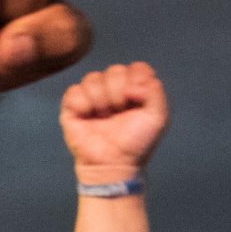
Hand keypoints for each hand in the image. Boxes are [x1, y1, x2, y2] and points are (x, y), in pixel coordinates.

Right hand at [59, 62, 168, 178]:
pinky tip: (88, 116)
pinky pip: (74, 91)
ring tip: (104, 117)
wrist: (113, 164)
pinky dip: (82, 103)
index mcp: (135, 89)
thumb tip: (132, 84)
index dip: (137, 79)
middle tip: (119, 112)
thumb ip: (156, 92)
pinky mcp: (73, 106)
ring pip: (92, 78)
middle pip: (115, 70)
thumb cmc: (136, 143)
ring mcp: (93, 96)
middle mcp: (113, 89)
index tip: (137, 99)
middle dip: (118, 92)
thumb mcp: (157, 118)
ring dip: (100, 99)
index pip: (136, 68)